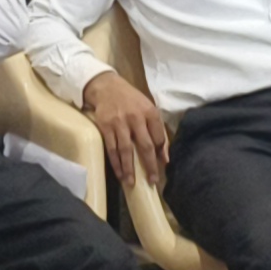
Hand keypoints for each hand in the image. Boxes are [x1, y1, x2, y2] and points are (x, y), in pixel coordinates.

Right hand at [85, 70, 172, 190]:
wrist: (106, 87)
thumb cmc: (131, 100)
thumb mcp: (147, 108)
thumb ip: (157, 130)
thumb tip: (164, 156)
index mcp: (150, 112)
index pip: (159, 137)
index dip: (161, 153)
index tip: (162, 166)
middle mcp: (136, 118)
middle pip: (145, 146)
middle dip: (149, 166)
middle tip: (152, 181)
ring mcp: (120, 123)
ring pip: (126, 150)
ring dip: (129, 169)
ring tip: (131, 183)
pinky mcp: (106, 127)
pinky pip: (112, 148)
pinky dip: (115, 163)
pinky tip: (119, 173)